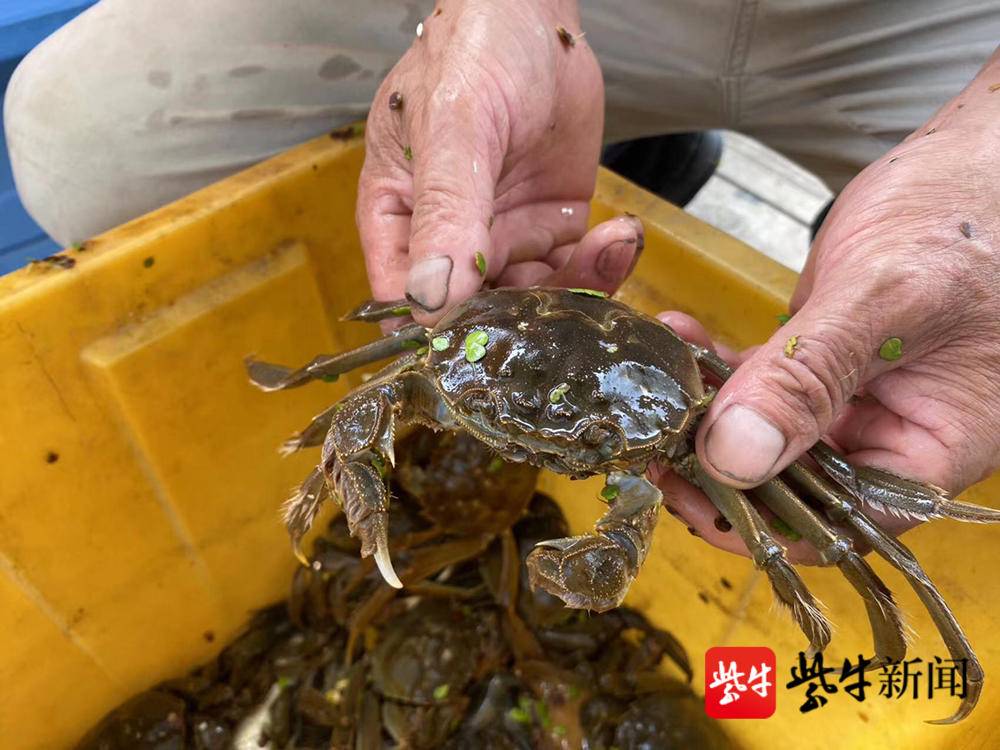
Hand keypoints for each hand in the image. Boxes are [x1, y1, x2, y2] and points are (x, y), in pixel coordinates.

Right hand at [357, 0, 641, 325]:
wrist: (534, 16)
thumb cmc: (471, 54)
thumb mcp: (452, 128)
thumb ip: (445, 212)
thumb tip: (431, 301)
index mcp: (398, 221)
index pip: (403, 302)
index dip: (436, 331)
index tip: (481, 342)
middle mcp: (447, 241)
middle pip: (472, 315)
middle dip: (521, 320)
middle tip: (564, 307)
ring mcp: (502, 238)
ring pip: (529, 303)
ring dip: (571, 291)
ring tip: (606, 247)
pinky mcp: (551, 229)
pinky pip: (572, 273)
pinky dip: (600, 266)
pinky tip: (618, 236)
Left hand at [653, 60, 999, 562]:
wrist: (982, 153)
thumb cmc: (971, 215)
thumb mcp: (884, 297)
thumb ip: (808, 376)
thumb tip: (736, 456)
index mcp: (930, 447)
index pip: (836, 524)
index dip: (757, 522)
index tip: (686, 490)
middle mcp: (891, 434)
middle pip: (791, 486)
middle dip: (715, 465)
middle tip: (650, 433)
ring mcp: (855, 397)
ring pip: (767, 435)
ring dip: (705, 412)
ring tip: (653, 382)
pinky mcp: (825, 359)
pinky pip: (763, 382)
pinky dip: (719, 367)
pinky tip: (680, 339)